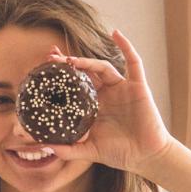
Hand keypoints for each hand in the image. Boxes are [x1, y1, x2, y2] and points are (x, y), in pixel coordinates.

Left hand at [39, 28, 175, 174]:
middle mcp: (107, 94)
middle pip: (85, 72)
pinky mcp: (138, 86)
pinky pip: (134, 62)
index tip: (44, 68)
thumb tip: (44, 147)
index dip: (61, 76)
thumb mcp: (90, 151)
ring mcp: (122, 88)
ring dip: (87, 61)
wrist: (146, 157)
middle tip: (50, 56)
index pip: (74, 86)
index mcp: (95, 106)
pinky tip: (116, 34)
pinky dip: (126, 46)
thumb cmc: (121, 153)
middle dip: (68, 63)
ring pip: (102, 67)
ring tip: (70, 59)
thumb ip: (69, 150)